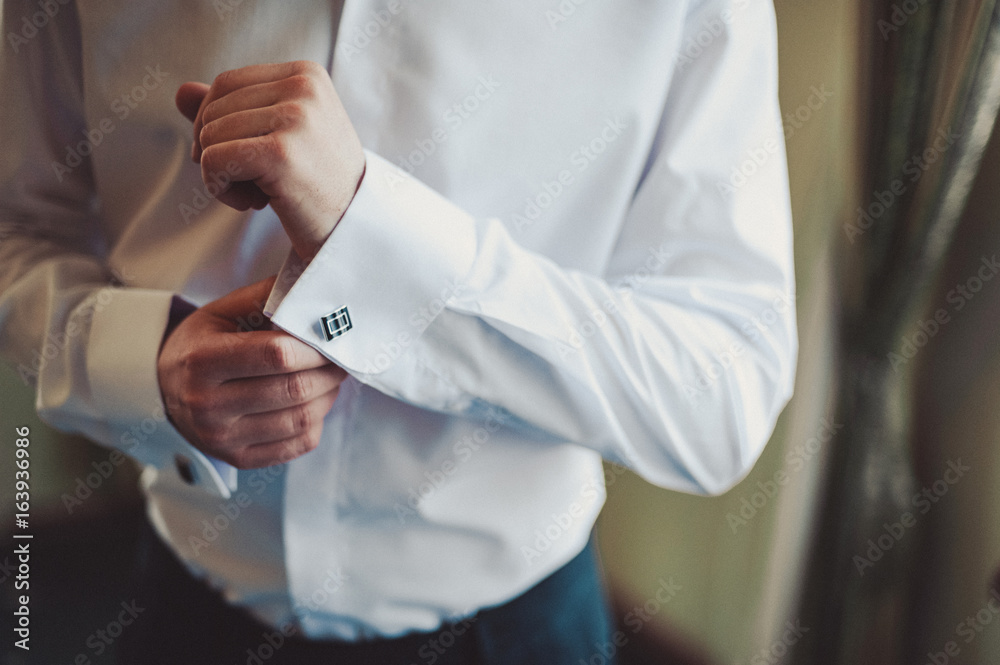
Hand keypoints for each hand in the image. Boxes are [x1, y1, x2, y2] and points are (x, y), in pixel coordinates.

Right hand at [157, 276, 346, 468]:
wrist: (164, 388)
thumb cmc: (201, 344)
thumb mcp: (221, 312)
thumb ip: (265, 298)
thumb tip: (311, 289)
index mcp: (203, 361)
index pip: (276, 355)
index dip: (313, 348)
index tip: (329, 341)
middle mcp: (208, 405)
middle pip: (293, 389)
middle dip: (328, 372)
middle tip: (339, 359)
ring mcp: (222, 438)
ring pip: (300, 419)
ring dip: (327, 397)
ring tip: (329, 379)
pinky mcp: (238, 458)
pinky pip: (297, 445)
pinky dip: (316, 423)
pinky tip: (313, 404)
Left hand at [175, 61, 365, 260]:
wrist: (356, 228)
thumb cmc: (318, 182)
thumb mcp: (280, 135)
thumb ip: (234, 109)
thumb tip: (180, 92)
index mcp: (305, 73)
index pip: (226, 83)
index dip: (217, 124)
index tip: (244, 159)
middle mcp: (303, 87)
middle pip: (213, 108)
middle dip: (218, 150)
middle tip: (254, 182)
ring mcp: (295, 118)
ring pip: (209, 135)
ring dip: (221, 174)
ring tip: (259, 193)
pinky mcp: (281, 153)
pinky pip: (214, 161)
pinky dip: (220, 188)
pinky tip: (252, 202)